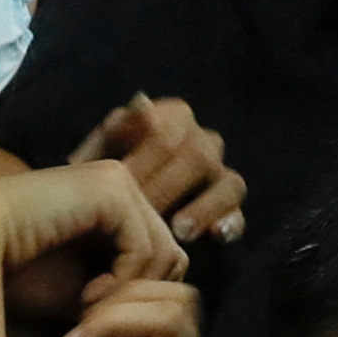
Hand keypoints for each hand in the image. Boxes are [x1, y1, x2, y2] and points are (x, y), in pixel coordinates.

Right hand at [0, 157, 184, 330]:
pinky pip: (145, 246)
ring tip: (88, 309)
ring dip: (129, 293)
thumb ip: (124, 286)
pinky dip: (122, 281)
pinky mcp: (111, 188)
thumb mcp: (86, 287)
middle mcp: (120, 185)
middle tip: (97, 319)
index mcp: (112, 204)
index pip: (160, 256)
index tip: (99, 321)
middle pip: (171, 255)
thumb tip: (169, 303)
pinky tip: (87, 295)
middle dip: (139, 296)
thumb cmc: (17, 275)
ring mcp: (117, 181)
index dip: (137, 296)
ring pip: (165, 253)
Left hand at [72, 95, 246, 249]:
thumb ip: (114, 130)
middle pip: (198, 155)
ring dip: (203, 207)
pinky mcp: (230, 211)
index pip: (170, 126)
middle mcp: (203, 142)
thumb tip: (142, 101)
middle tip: (141, 213)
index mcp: (175, 118)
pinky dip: (230, 224)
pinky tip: (215, 235)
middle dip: (167, 186)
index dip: (146, 154)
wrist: (108, 214)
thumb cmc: (104, 176)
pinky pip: (238, 214)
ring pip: (228, 183)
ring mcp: (220, 176)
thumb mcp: (99, 154)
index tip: (121, 178)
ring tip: (178, 231)